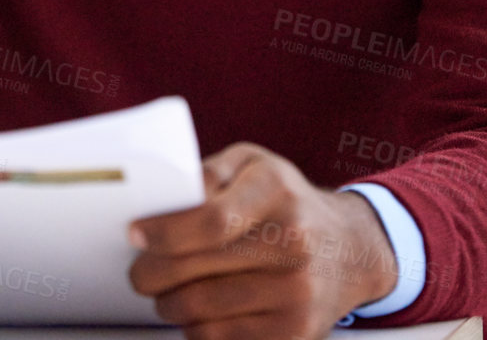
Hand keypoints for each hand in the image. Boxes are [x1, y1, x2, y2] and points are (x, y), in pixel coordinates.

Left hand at [127, 142, 397, 338]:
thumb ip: (211, 172)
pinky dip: (196, 327)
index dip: (162, 232)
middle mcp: (293, 241)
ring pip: (200, 309)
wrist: (350, 250)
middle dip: (150, 273)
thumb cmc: (289, 203)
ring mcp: (297, 291)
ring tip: (166, 292)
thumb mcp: (256, 165)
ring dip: (168, 303)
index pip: (209, 220)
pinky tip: (197, 310)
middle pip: (195, 269)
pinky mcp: (295, 331)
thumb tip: (164, 198)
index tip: (136, 234)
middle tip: (140, 271)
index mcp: (277, 190)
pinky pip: (221, 337)